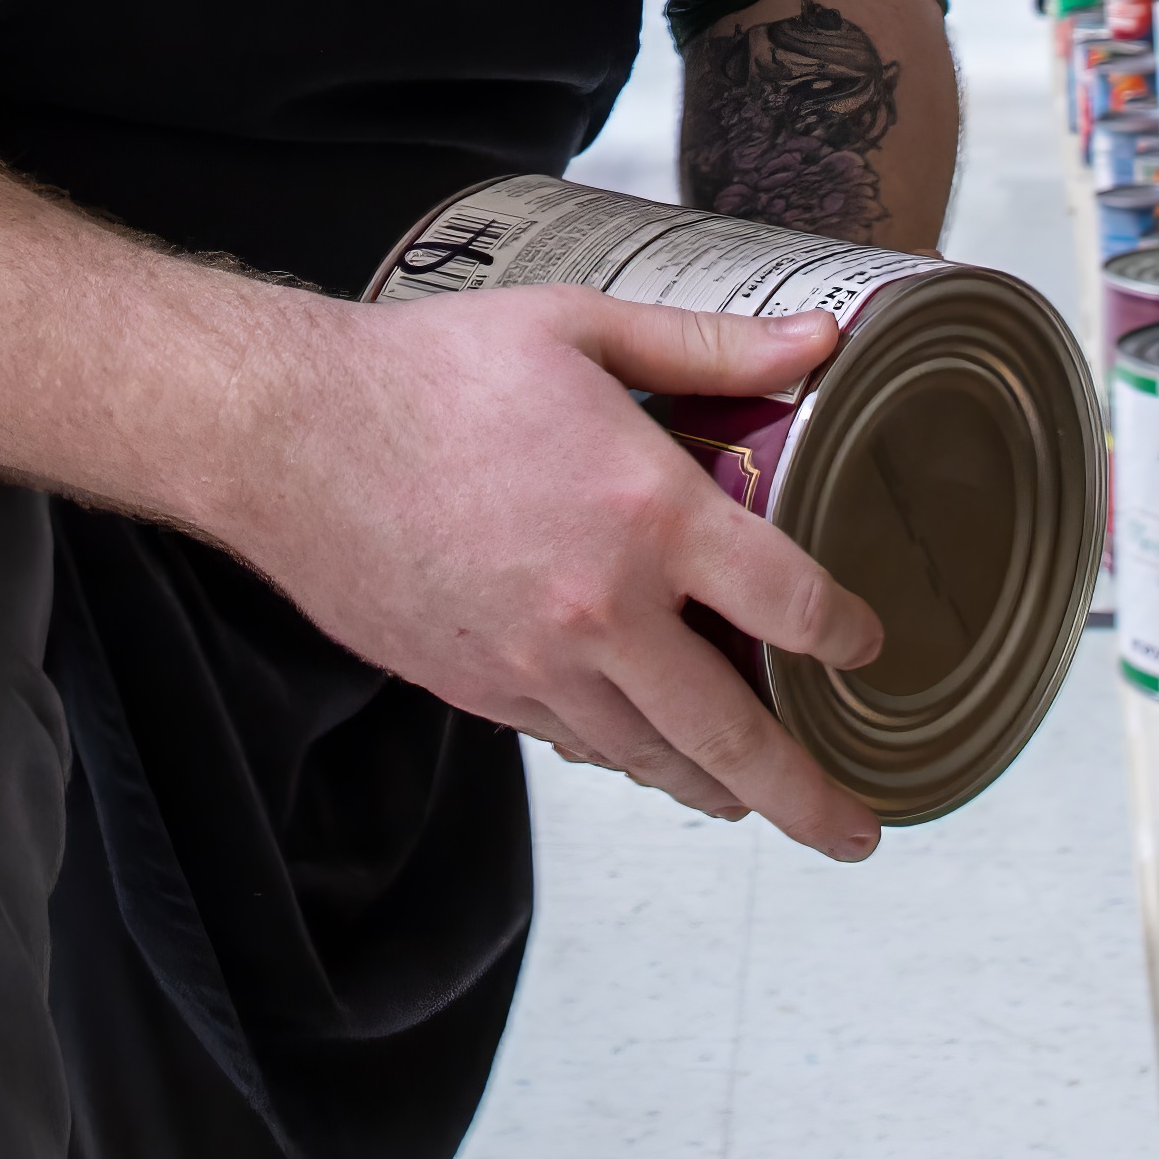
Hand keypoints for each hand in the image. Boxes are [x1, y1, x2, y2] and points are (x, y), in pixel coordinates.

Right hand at [226, 287, 891, 860]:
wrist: (288, 437)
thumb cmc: (431, 371)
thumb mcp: (581, 329)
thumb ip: (709, 345)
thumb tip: (817, 336)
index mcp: (644, 513)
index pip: (790, 604)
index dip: (847, 636)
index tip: (870, 647)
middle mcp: (601, 611)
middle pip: (734, 736)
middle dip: (808, 795)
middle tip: (859, 829)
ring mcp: (536, 666)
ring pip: (655, 759)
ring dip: (719, 787)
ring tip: (763, 799)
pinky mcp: (481, 691)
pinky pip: (580, 744)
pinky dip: (630, 753)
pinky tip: (651, 743)